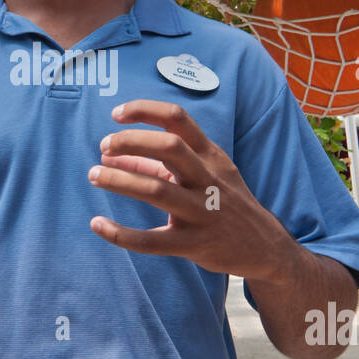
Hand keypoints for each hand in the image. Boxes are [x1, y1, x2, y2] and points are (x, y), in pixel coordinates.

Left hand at [86, 100, 285, 279]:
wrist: (265, 247)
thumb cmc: (224, 202)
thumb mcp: (201, 175)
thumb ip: (155, 165)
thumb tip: (110, 157)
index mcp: (210, 155)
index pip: (178, 118)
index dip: (145, 111)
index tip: (117, 114)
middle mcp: (208, 179)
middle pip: (170, 147)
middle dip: (132, 141)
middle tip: (104, 146)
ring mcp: (203, 212)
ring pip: (157, 191)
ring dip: (120, 180)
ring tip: (94, 175)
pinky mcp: (195, 244)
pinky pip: (152, 241)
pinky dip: (121, 233)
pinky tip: (98, 224)